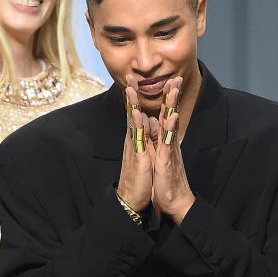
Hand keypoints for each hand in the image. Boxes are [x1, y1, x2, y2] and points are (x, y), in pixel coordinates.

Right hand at [118, 74, 154, 212]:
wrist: (132, 200)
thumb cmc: (140, 179)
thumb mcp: (144, 157)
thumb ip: (144, 141)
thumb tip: (146, 128)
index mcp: (137, 140)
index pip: (137, 114)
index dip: (138, 99)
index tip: (138, 82)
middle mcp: (133, 141)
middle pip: (133, 113)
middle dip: (133, 95)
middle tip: (131, 76)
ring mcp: (134, 149)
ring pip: (134, 122)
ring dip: (133, 105)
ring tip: (132, 88)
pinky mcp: (139, 158)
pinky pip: (140, 140)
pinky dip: (140, 127)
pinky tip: (141, 115)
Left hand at [152, 77, 193, 222]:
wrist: (174, 202)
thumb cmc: (165, 181)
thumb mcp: (159, 158)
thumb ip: (158, 140)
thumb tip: (156, 126)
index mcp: (164, 141)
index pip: (164, 115)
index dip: (164, 98)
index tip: (166, 81)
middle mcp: (168, 143)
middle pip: (170, 114)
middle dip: (172, 95)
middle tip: (175, 76)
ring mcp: (169, 150)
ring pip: (170, 123)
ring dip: (171, 105)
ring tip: (173, 88)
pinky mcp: (167, 160)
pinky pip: (168, 142)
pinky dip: (169, 128)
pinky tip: (170, 117)